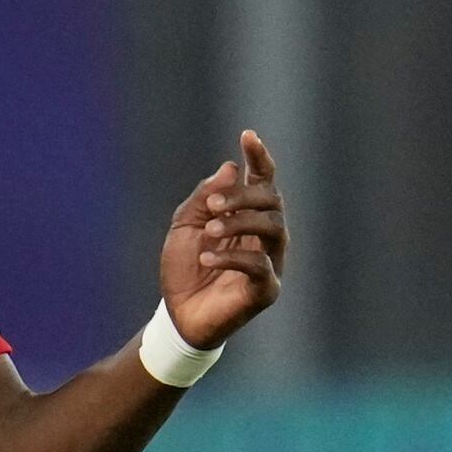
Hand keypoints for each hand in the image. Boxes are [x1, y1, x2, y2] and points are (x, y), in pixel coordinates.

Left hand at [158, 130, 285, 348]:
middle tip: (212, 208)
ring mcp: (271, 261)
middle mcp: (266, 235)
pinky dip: (232, 257)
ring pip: (273, 227)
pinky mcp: (267, 289)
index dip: (259, 157)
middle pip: (272, 200)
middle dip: (243, 197)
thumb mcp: (185, 226)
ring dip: (239, 224)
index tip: (247, 136)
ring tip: (209, 232)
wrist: (177, 315)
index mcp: (249, 215)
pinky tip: (207, 257)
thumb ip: (204, 198)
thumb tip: (229, 168)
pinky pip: (260, 265)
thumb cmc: (185, 268)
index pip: (263, 180)